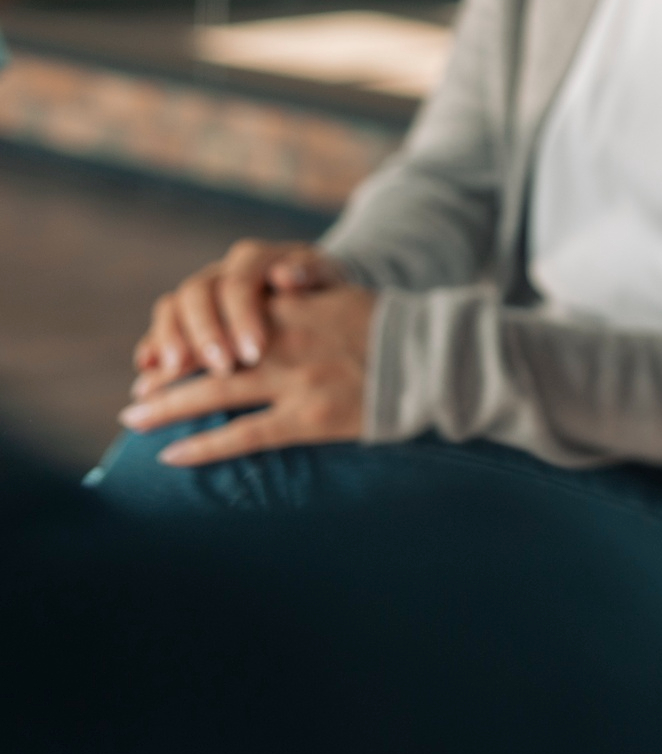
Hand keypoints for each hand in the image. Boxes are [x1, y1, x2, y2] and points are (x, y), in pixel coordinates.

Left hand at [119, 284, 375, 465]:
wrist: (435, 360)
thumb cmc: (392, 329)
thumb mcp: (340, 299)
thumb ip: (299, 300)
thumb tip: (268, 298)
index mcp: (292, 309)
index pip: (221, 318)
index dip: (186, 337)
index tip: (164, 354)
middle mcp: (285, 341)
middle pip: (207, 356)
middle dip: (166, 376)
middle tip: (137, 393)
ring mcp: (295, 381)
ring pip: (213, 393)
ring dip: (167, 407)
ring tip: (134, 420)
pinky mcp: (310, 418)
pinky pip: (245, 435)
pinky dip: (204, 446)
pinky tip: (173, 456)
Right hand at [132, 239, 344, 396]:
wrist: (318, 297)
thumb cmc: (326, 293)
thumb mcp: (329, 282)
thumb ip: (311, 275)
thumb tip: (288, 276)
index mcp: (256, 259)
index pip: (240, 281)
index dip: (242, 316)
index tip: (255, 352)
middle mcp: (222, 271)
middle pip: (198, 292)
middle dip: (206, 332)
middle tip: (221, 367)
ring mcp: (201, 293)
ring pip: (173, 306)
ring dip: (171, 338)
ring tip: (176, 370)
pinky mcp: (186, 317)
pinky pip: (161, 327)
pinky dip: (152, 344)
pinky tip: (147, 367)